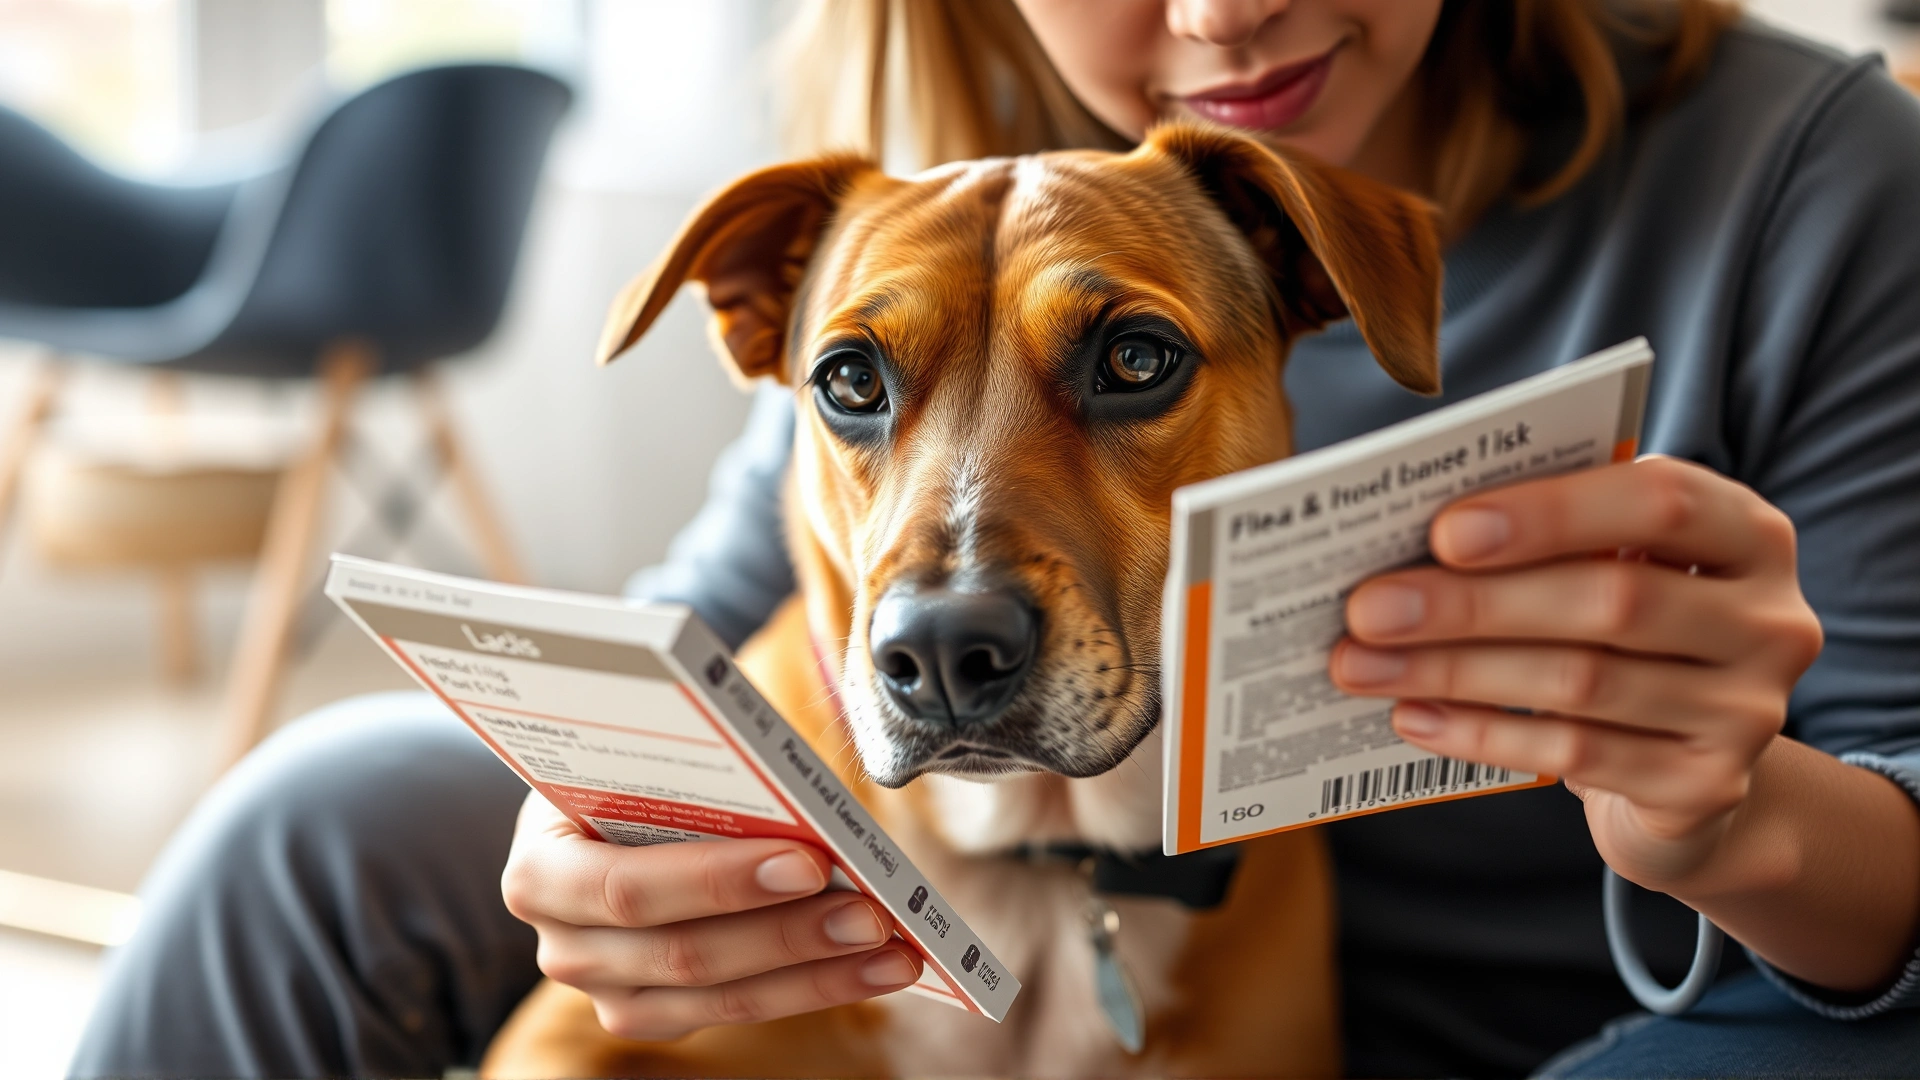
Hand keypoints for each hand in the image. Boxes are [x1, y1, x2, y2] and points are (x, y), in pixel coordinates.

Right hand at [501, 793, 921, 1040]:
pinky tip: (877, 965)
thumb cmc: (631, 769)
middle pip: (684, 953)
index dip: (718, 880)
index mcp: (541, 867)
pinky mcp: (655, 1014)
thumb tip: (796, 801)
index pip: (628, 887)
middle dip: (788, 932)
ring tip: (891, 945)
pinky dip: (815, 985)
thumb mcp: (644, 758)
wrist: (599, 803)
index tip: (806, 860)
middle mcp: (563, 944)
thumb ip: (697, 777)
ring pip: (722, 996)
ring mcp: (608, 990)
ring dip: (818, 972)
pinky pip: (740, 1009)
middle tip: (871, 911)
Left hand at [1329, 456, 1824, 890]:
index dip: (1552, 513)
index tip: (1446, 531)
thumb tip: (1406, 537)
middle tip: (1366, 609)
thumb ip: (1547, 539)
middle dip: (1473, 604)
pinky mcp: (1706, 787)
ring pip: (1581, 683)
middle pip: (1610, 601)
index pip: (1662, 501)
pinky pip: (1576, 753)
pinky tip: (1413, 716)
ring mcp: (1748, 712)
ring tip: (1361, 665)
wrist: (1688, 768)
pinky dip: (1482, 733)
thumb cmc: (1625, 634)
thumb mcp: (1612, 567)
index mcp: (1748, 533)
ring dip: (1454, 671)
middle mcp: (1769, 620)